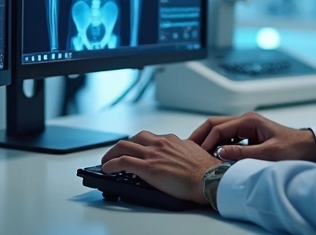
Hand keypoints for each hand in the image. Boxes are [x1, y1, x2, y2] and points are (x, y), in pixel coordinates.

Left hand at [101, 131, 220, 204]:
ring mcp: (153, 154)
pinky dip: (111, 164)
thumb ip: (183, 152)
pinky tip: (106, 168)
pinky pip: (122, 162)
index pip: (150, 138)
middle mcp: (161, 143)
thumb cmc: (206, 171)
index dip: (139, 144)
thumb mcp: (194, 154)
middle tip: (116, 152)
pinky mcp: (147, 168)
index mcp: (172, 140)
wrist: (209, 178)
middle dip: (122, 145)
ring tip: (106, 160)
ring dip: (111, 153)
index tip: (135, 149)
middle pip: (134, 138)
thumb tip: (181, 156)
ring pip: (124, 146)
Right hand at [188, 112, 315, 162]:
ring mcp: (246, 127)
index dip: (206, 141)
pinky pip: (227, 137)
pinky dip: (218, 144)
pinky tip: (213, 156)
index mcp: (248, 121)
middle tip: (188, 150)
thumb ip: (243, 153)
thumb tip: (220, 153)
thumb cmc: (292, 149)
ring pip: (219, 130)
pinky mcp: (248, 135)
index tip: (198, 155)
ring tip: (197, 155)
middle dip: (201, 136)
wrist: (308, 149)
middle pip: (214, 124)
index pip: (218, 128)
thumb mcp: (267, 153)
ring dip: (208, 141)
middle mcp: (245, 120)